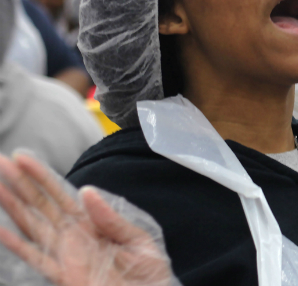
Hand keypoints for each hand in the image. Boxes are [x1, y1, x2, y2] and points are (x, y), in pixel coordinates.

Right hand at [0, 152, 176, 285]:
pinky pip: (36, 259)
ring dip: (12, 207)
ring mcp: (65, 256)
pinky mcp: (62, 276)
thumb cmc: (148, 274)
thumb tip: (87, 191)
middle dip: (20, 184)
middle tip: (1, 162)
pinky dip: (16, 245)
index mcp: (92, 222)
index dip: (42, 176)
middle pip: (40, 205)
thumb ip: (113, 219)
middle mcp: (73, 236)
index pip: (62, 194)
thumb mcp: (139, 241)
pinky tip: (0, 231)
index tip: (22, 157)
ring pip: (31, 226)